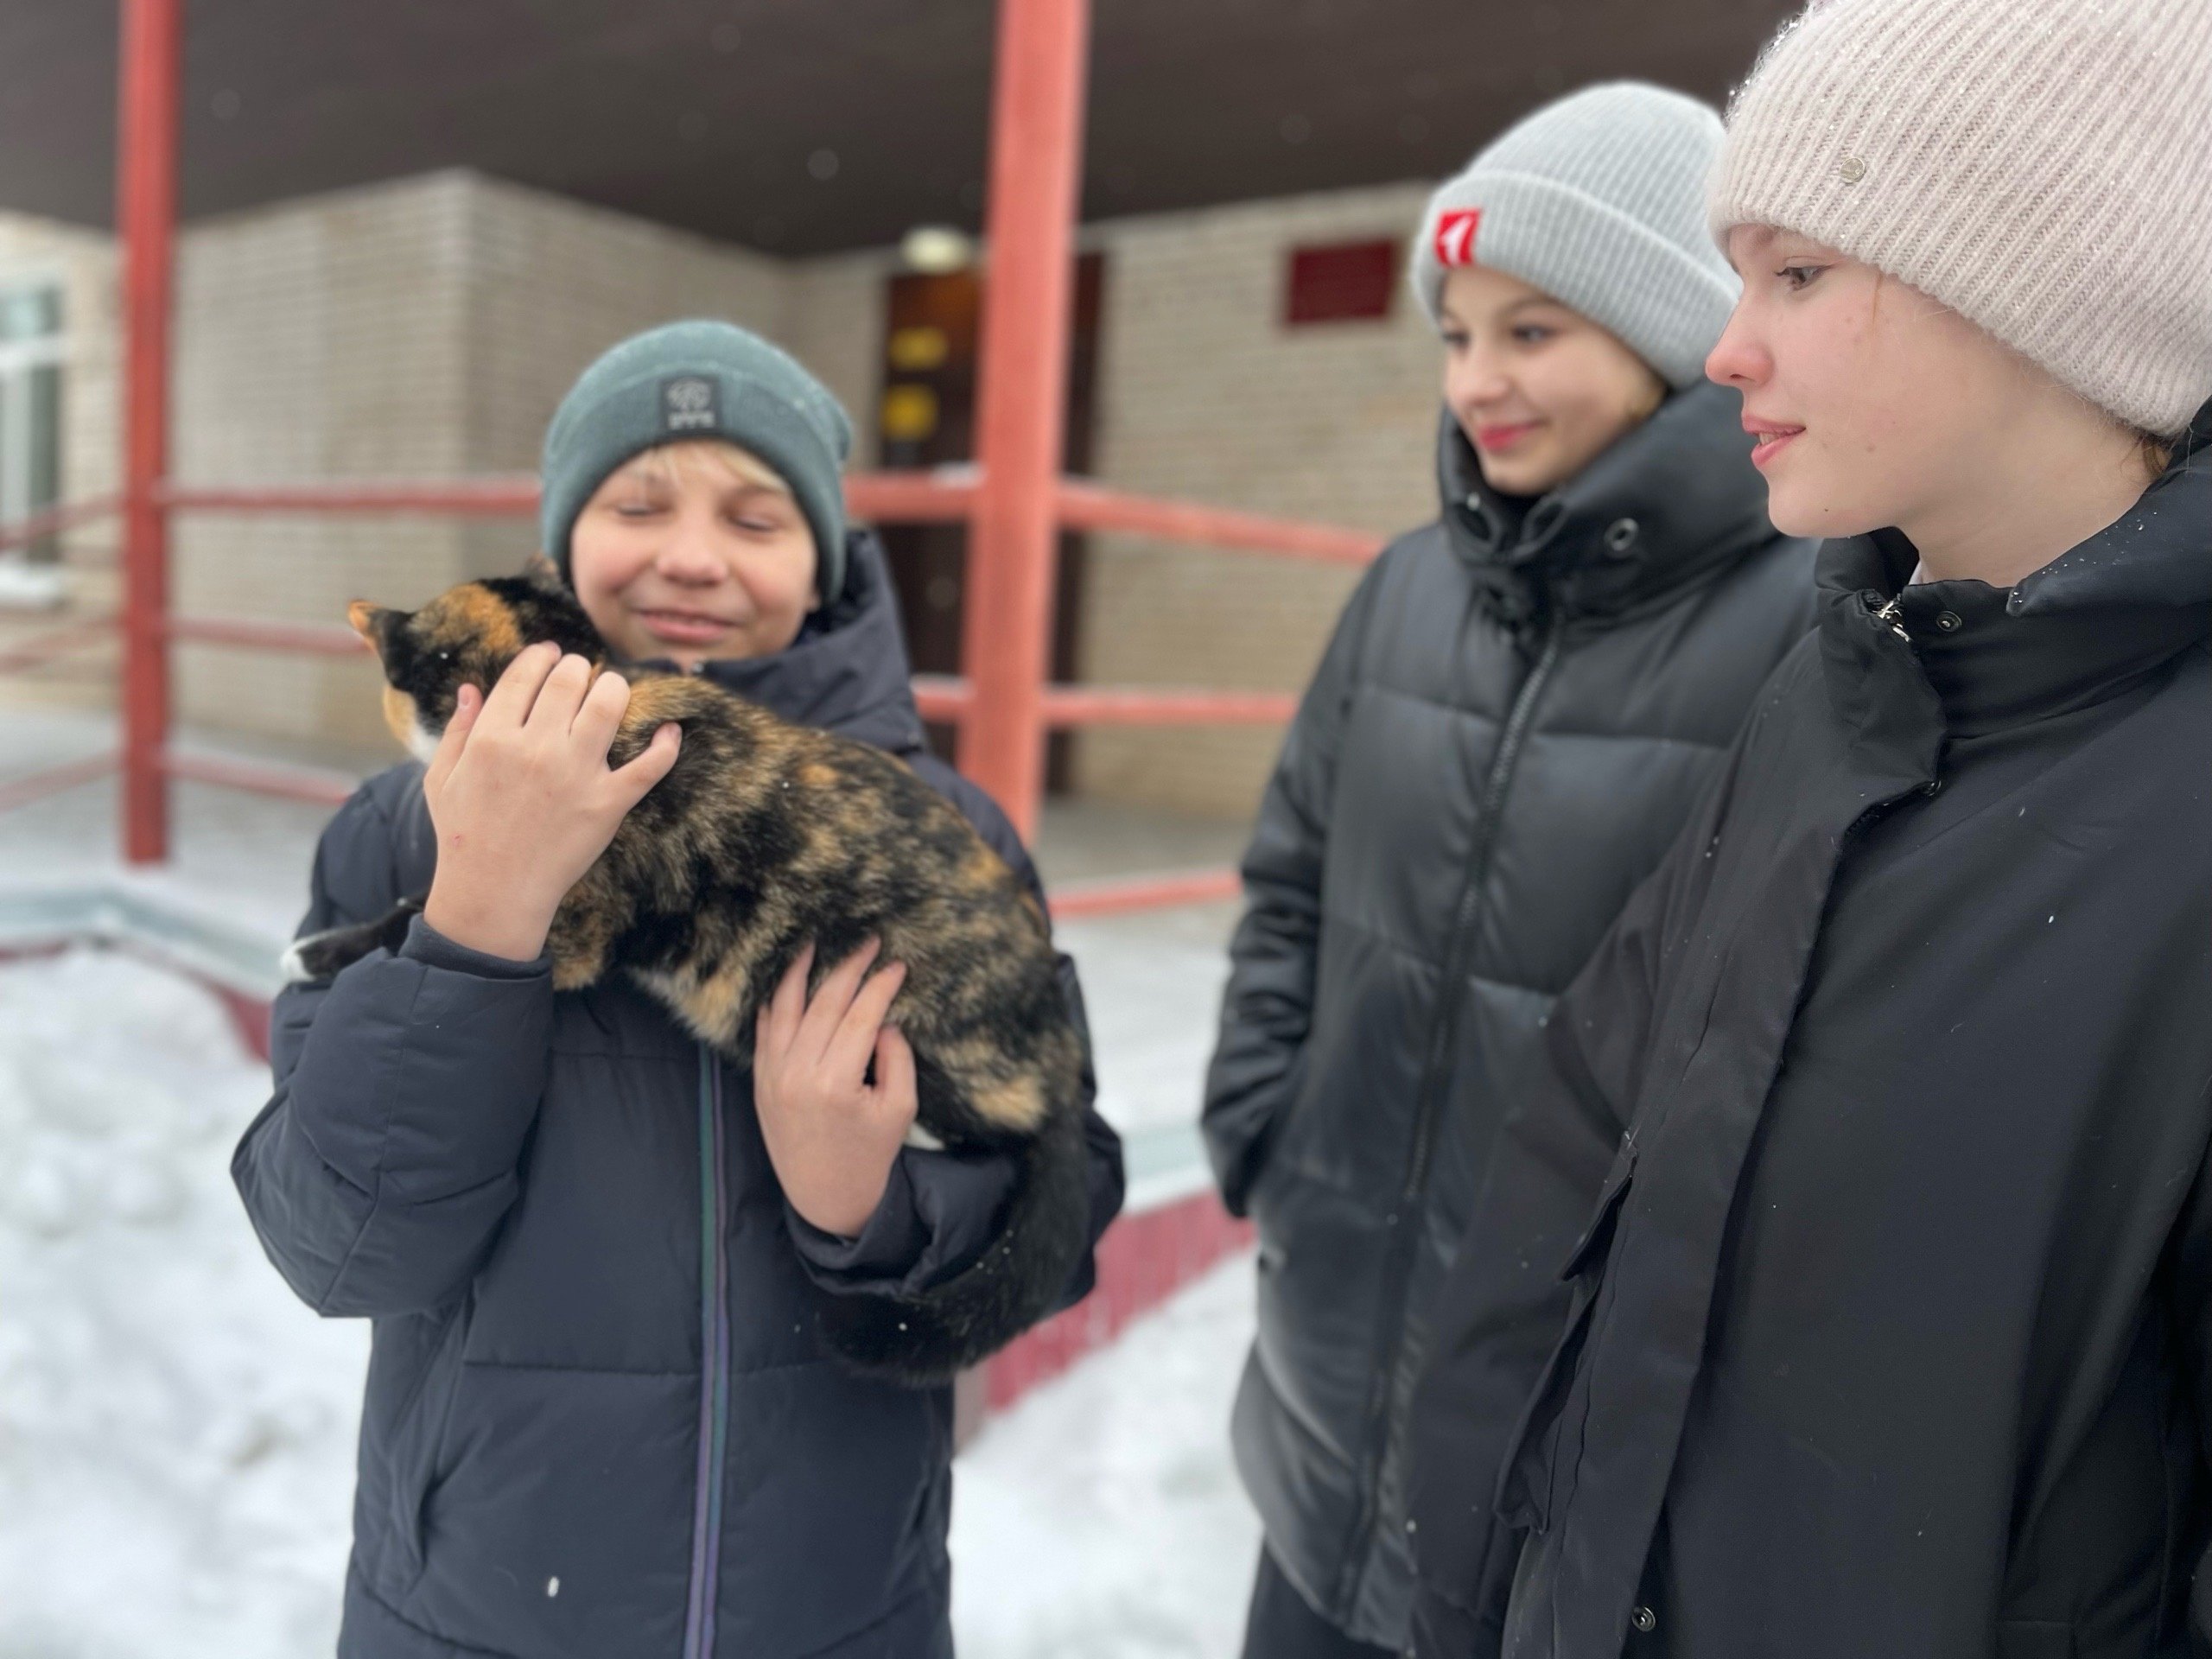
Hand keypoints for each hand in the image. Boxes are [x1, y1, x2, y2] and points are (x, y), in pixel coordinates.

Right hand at [420, 643, 680, 961]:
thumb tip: (471, 688)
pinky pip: (649, 765)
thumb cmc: (463, 836)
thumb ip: (458, 730)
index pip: (525, 675)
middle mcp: (537, 748)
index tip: (551, 654)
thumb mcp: (442, 779)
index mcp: (493, 738)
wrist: (493, 892)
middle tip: (581, 674)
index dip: (542, 656)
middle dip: (578, 669)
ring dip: (615, 688)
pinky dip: (666, 745)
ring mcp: (576, 775)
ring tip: (613, 691)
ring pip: (609, 705)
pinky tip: (669, 730)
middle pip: (570, 680)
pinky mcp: (608, 804)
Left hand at [754, 940, 916, 1238]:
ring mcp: (773, 1078)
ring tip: (814, 945)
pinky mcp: (760, 1083)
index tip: (898, 965)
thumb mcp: (900, 1109)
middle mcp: (797, 1076)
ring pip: (785, 1010)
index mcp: (836, 1084)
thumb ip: (896, 1059)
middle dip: (848, 969)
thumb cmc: (870, 1154)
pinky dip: (775, 1005)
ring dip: (800, 973)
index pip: (860, 1017)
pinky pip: (764, 1033)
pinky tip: (788, 983)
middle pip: (823, 1004)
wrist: (826, 1197)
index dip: (880, 987)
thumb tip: (884, 1019)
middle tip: (867, 943)